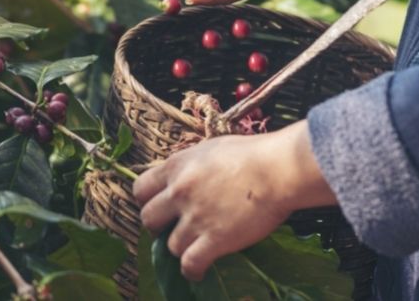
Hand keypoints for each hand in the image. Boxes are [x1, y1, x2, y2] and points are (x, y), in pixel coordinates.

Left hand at [133, 121, 335, 280]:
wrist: (277, 169)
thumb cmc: (252, 153)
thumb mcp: (211, 148)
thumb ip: (191, 163)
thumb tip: (182, 173)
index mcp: (177, 166)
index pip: (141, 188)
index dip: (148, 200)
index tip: (160, 205)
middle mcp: (180, 192)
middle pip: (148, 218)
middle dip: (159, 226)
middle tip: (174, 227)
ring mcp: (195, 217)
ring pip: (170, 245)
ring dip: (181, 247)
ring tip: (194, 247)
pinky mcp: (214, 239)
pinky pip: (190, 263)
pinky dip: (192, 270)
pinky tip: (198, 271)